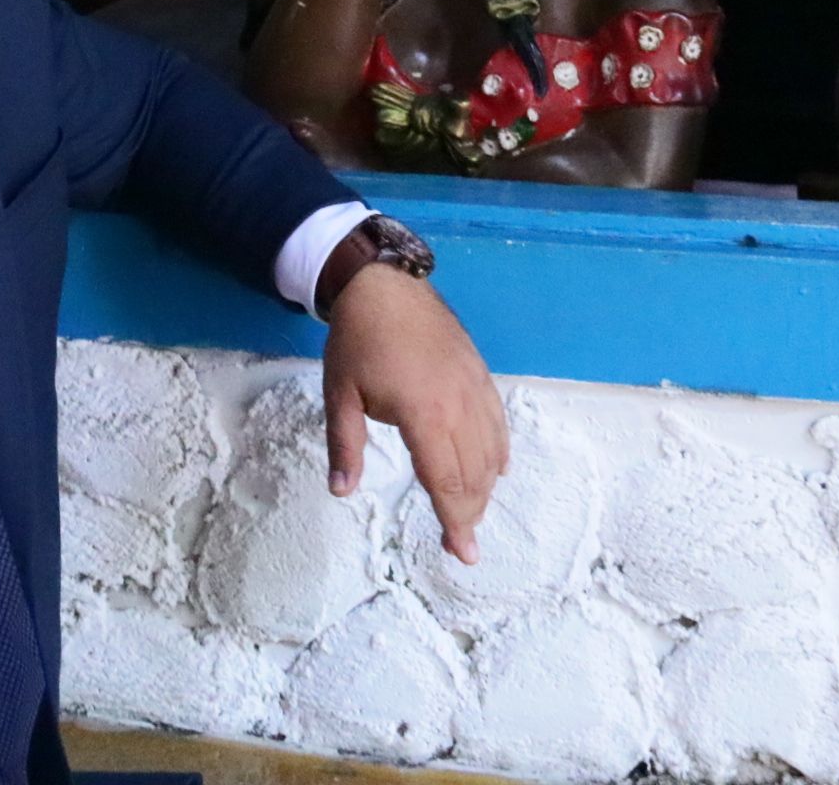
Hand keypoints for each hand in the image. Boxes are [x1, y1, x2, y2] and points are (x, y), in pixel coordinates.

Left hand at [321, 264, 506, 562]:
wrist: (382, 285)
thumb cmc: (357, 340)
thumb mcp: (340, 395)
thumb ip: (345, 446)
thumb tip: (340, 492)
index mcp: (423, 414)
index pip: (445, 481)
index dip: (455, 521)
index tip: (464, 553)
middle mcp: (457, 405)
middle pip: (473, 473)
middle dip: (471, 511)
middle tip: (464, 540)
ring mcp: (473, 387)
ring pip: (490, 450)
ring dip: (485, 486)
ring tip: (474, 511)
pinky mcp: (479, 373)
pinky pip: (498, 421)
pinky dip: (499, 450)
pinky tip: (497, 470)